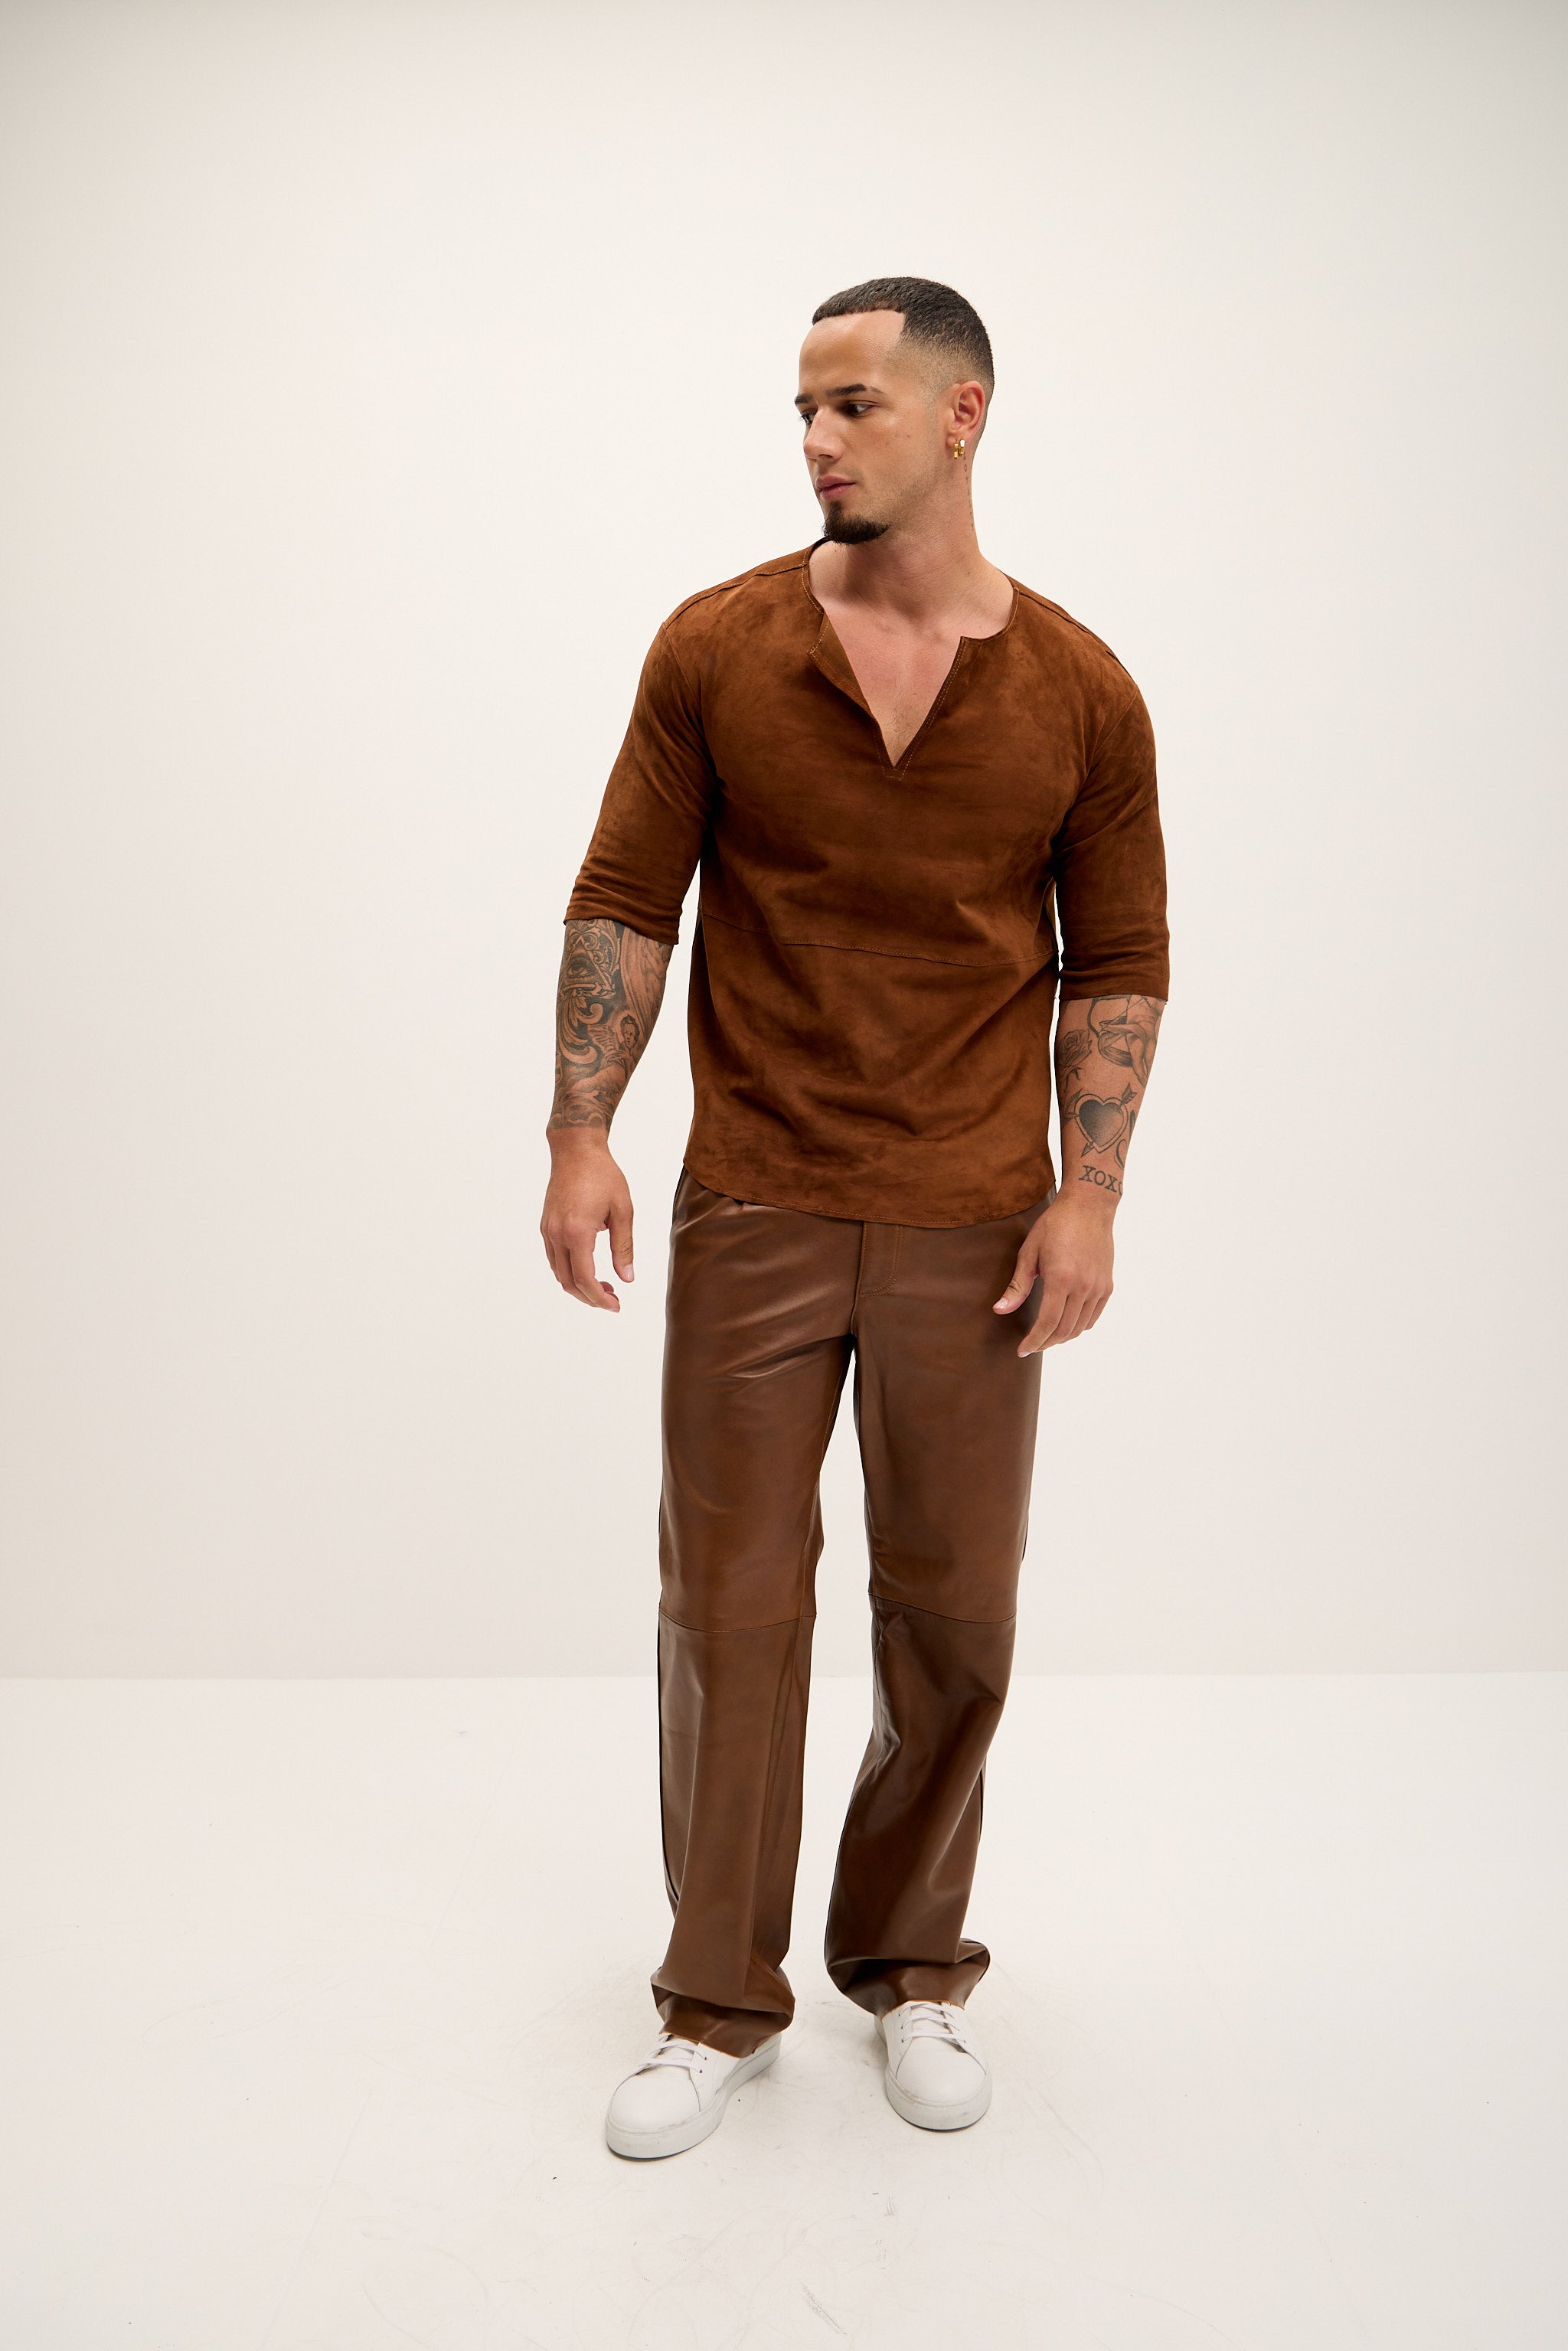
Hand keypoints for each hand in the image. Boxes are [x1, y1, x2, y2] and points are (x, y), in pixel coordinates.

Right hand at [541, 1129, 634, 1310]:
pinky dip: (569, 1271)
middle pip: (568, 1282)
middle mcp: (557, 1234)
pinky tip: (588, 1268)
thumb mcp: (623, 1210)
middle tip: (613, 1300)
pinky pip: (554, 1258)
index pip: (585, 1279)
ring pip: (558, 1273)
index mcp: (577, 1232)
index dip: (600, 1299)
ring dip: (579, 1286)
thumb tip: (627, 1278)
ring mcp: (548, 1230)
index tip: (616, 1306)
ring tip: (604, 1286)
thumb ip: (624, 1247)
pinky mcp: (545, 1225)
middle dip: (590, 1297)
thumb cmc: (603, 1175)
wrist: (575, 1150)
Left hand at [992, 1193, 1113, 1356]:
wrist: (1089, 1207)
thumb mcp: (1029, 1252)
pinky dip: (1078, 1327)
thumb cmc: (1055, 1225)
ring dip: (1061, 1337)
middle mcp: (1083, 1287)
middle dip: (1045, 1343)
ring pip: (1079, 1327)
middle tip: (1031, 1345)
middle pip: (1064, 1330)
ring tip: (1045, 1337)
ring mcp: (1098, 1287)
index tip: (1022, 1350)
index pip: (1047, 1323)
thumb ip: (1017, 1285)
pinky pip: (1092, 1317)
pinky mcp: (1107, 1286)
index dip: (1033, 1341)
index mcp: (1061, 1278)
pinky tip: (1065, 1324)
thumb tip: (1000, 1310)